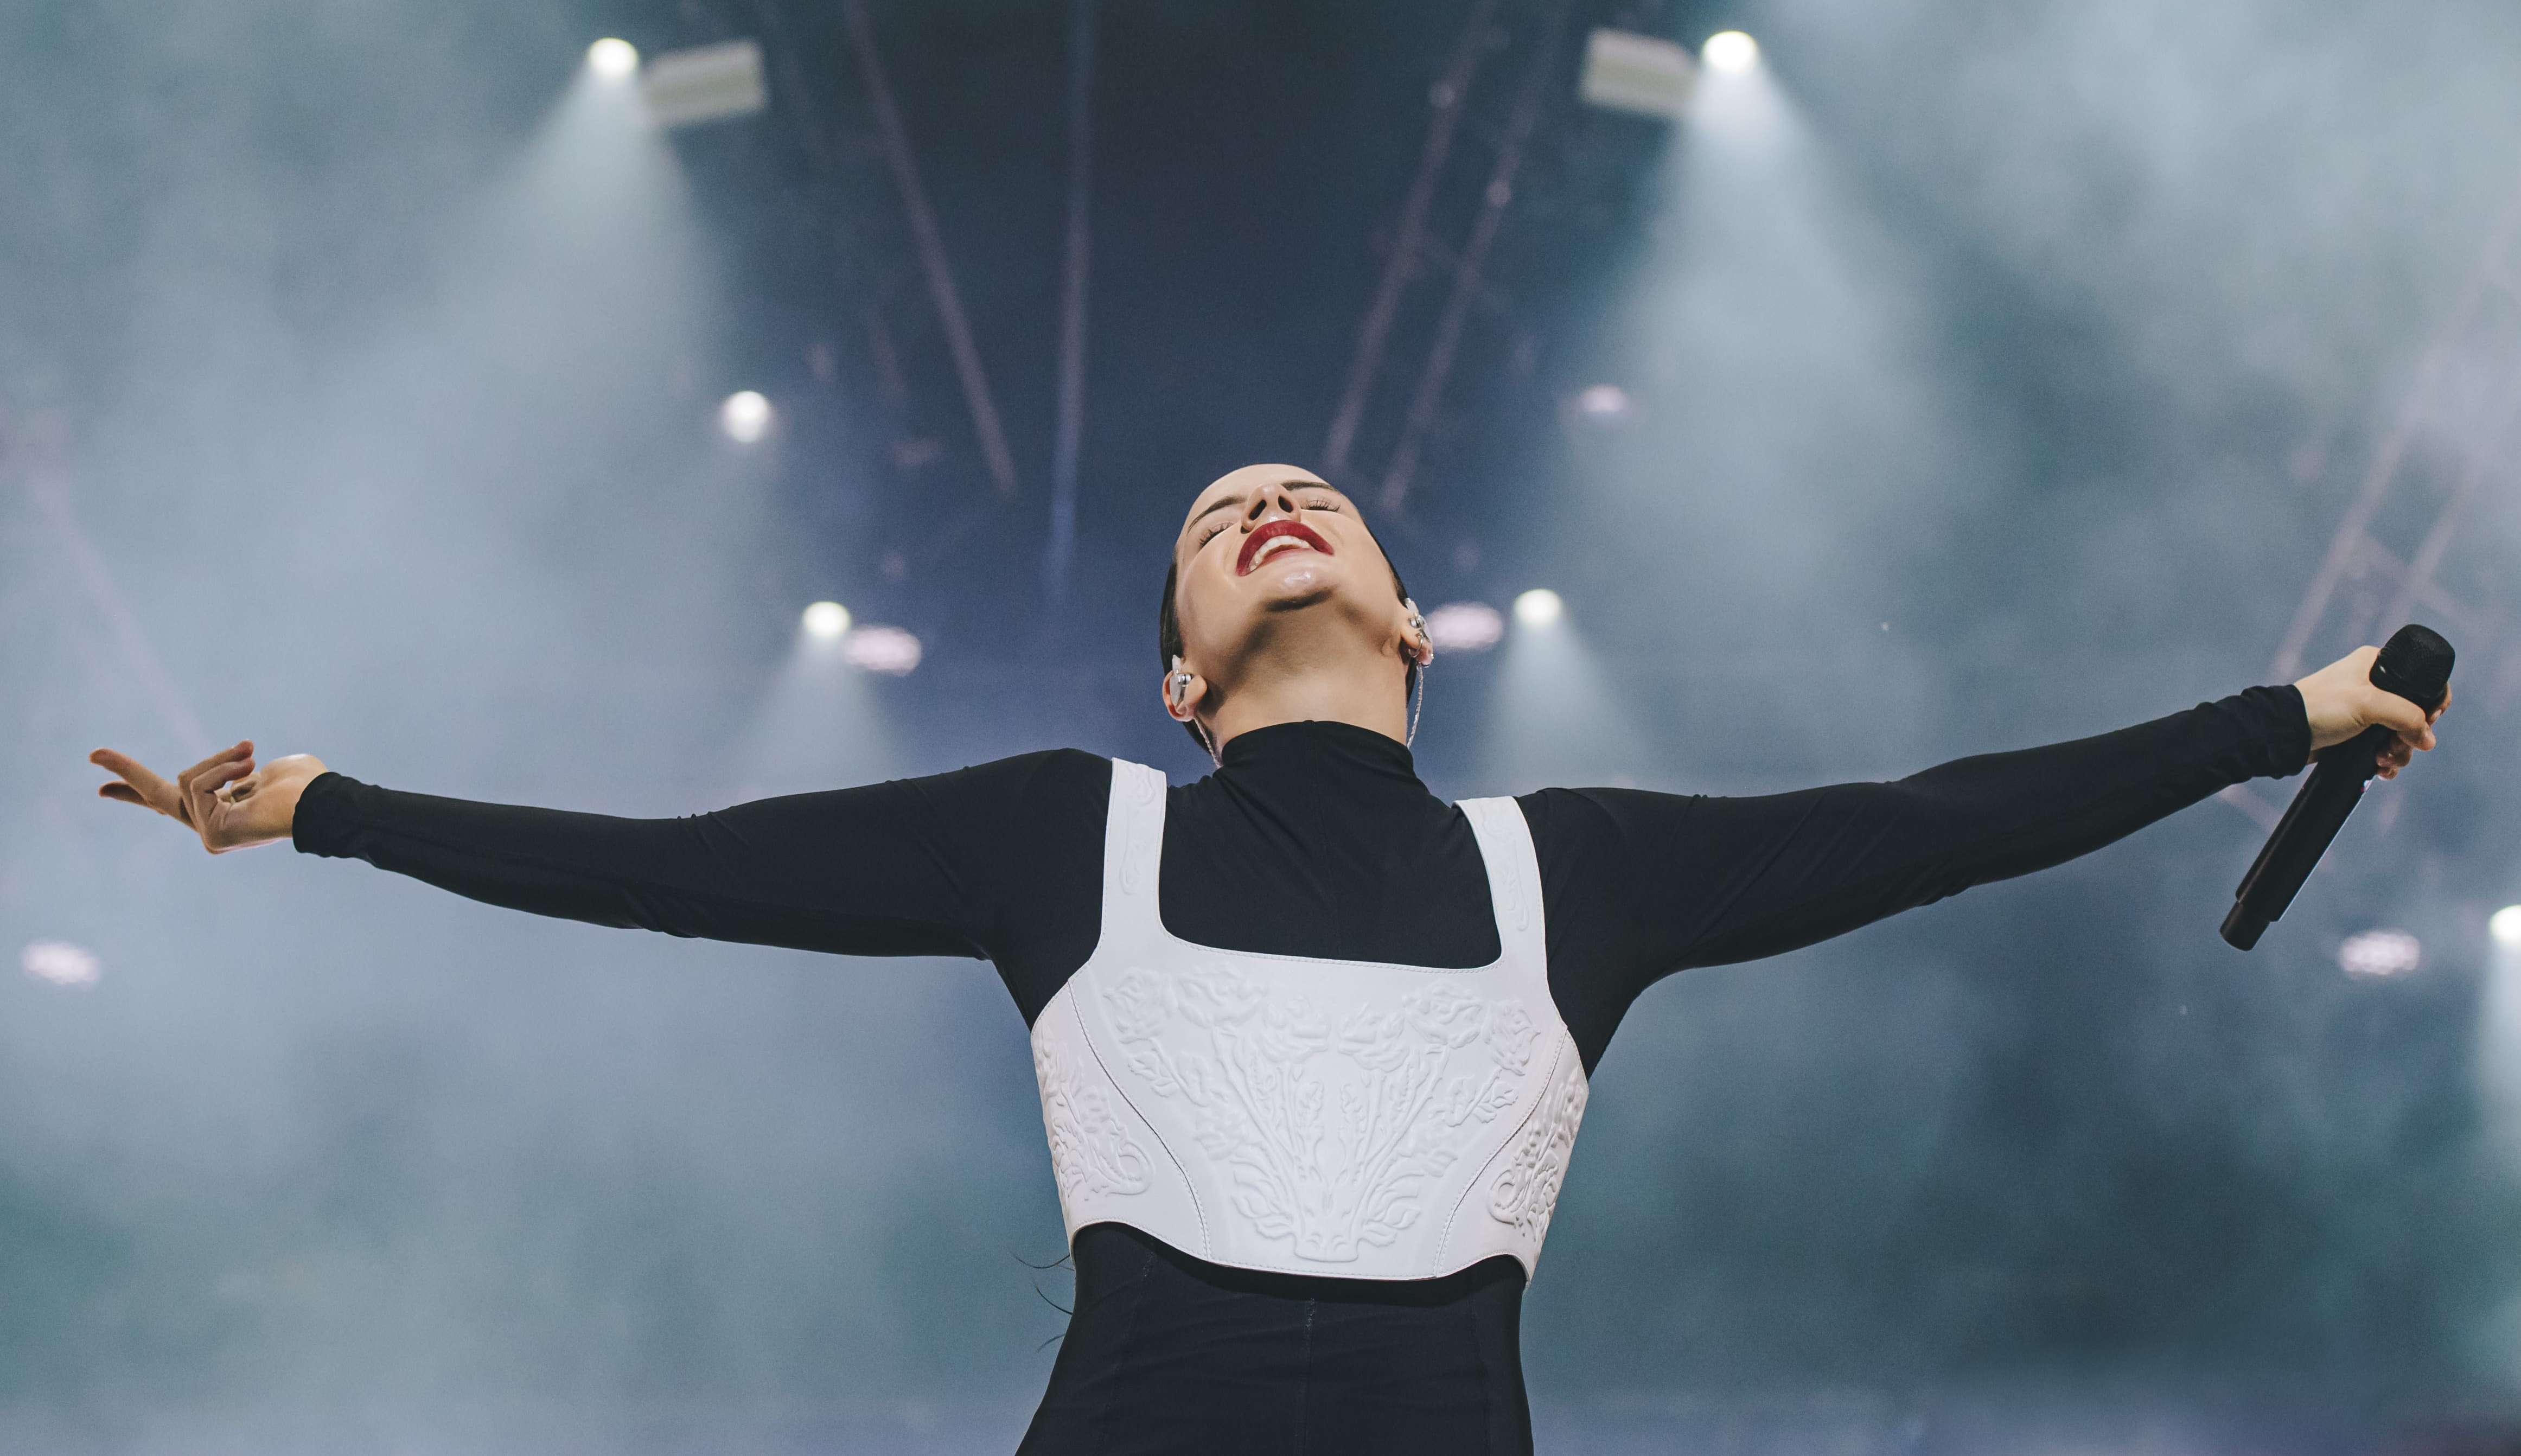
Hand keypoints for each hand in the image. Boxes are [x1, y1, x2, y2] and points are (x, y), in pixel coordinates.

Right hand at [90, 740, 328, 852]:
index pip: (172, 802)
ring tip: (251, 757)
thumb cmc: (305, 784)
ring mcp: (209, 834)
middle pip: (157, 795)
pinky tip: (248, 772)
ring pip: (186, 779)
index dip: (137, 793)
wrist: (321, 802)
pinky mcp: (210, 836)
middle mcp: (210, 826)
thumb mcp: (265, 768)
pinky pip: (198, 786)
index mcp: (221, 811)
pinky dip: (222, 770)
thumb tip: (240, 773)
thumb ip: (237, 771)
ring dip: (220, 760)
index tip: (101, 788)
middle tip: (93, 754)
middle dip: (126, 773)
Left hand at [2291, 646, 2449, 779]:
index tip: (2425, 722)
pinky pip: (2384, 746)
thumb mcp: (2369, 704)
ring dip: (2399, 752)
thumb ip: (2407, 717)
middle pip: (2413, 713)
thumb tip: (2428, 739)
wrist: (2284, 733)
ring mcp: (2365, 710)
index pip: (2421, 681)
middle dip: (2409, 736)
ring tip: (2383, 760)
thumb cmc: (2321, 707)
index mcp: (2377, 664)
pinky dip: (2386, 759)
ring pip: (2400, 733)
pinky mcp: (2356, 732)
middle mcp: (2373, 684)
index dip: (2430, 705)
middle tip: (2397, 745)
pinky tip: (2381, 769)